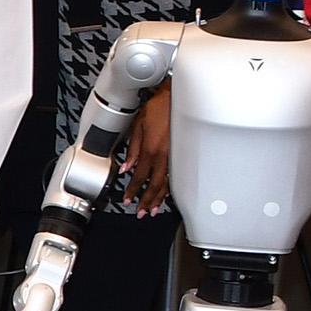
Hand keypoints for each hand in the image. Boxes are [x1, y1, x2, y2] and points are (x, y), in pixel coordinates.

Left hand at [114, 91, 171, 215]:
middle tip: (142, 212)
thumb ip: (132, 149)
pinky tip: (169, 194)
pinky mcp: (184, 154)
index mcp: (151, 149)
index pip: (140, 177)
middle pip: (154, 185)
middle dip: (147, 200)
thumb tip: (126, 167)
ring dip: (160, 198)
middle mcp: (164, 156)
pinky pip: (177, 175)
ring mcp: (176, 156)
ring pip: (168, 183)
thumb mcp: (138, 125)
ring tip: (154, 209)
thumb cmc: (159, 107)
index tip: (128, 200)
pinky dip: (172, 187)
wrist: (180, 98)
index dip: (133, 191)